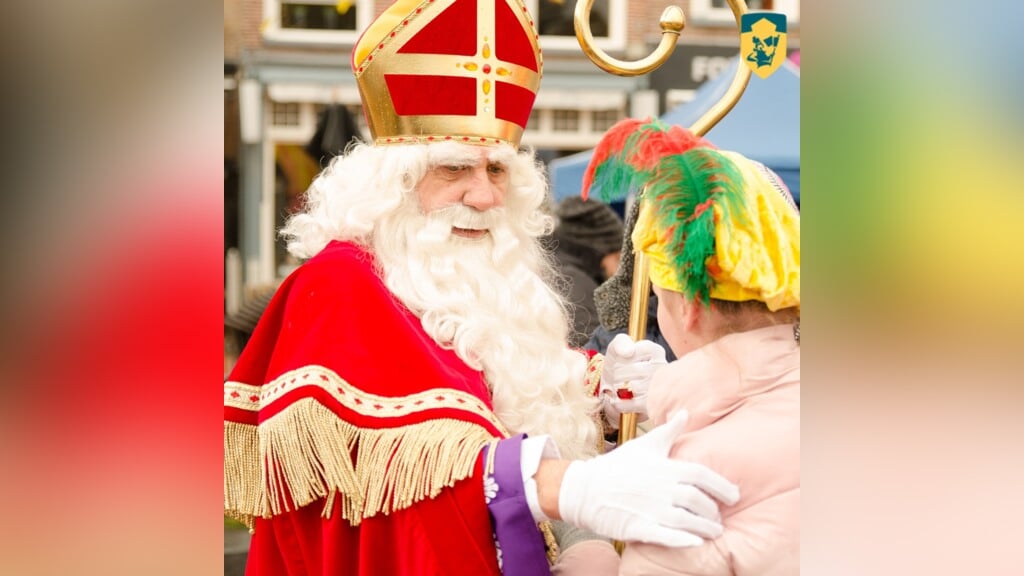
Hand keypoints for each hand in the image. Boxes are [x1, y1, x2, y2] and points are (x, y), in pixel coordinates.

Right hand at [557, 410, 739, 546]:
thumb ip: (668, 431)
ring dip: (705, 528)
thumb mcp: (643, 445)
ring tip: (714, 532)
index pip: (701, 475)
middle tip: (719, 518)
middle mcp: (660, 488)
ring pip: (687, 521)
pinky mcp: (638, 527)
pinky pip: (666, 536)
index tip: (734, 496)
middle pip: (698, 501)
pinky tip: (696, 543)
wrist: (585, 489)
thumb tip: (685, 413)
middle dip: (713, 512)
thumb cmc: (617, 466)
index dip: (721, 486)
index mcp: (664, 468)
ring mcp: (649, 509)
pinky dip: (684, 540)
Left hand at [599, 333, 667, 425]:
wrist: (613, 389)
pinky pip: (631, 404)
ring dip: (618, 388)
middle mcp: (662, 369)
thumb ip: (620, 343)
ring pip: (633, 387)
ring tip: (618, 386)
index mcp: (656, 352)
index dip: (623, 356)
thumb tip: (629, 351)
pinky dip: (619, 402)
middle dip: (617, 373)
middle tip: (616, 376)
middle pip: (634, 370)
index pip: (639, 350)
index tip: (620, 359)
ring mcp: (659, 389)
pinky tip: (618, 398)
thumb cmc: (618, 365)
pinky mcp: (651, 406)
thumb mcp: (616, 348)